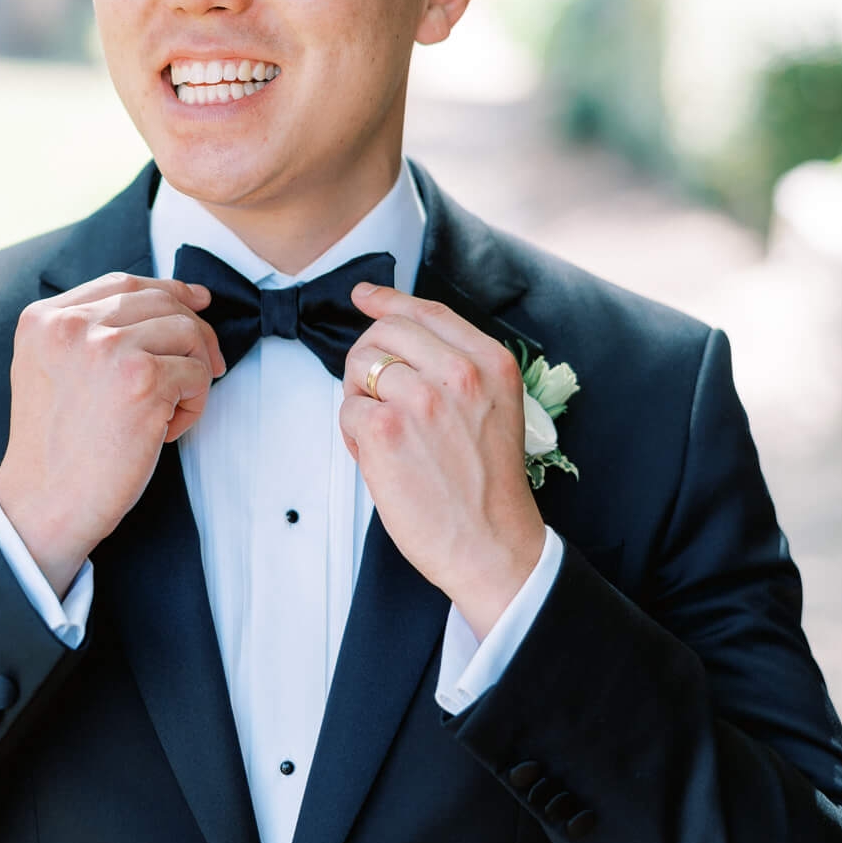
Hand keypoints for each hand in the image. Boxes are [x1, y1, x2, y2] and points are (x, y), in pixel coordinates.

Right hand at [0, 273, 224, 595]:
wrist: (46, 505)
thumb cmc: (57, 450)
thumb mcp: (49, 371)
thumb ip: (88, 335)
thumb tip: (170, 303)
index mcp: (44, 320)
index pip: (121, 283)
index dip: (167, 289)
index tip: (197, 301)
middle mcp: (72, 326)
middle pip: (160, 301)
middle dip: (194, 330)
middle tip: (207, 366)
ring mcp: (108, 349)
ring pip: (186, 332)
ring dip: (195, 370)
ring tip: (173, 410)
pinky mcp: (143, 380)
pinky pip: (198, 373)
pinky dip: (195, 403)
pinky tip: (168, 429)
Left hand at [338, 284, 544, 639]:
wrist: (493, 546)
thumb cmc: (488, 488)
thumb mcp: (494, 409)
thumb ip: (456, 370)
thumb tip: (396, 338)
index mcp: (490, 363)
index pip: (427, 312)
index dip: (388, 300)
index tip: (366, 296)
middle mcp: (458, 373)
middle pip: (384, 332)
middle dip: (368, 359)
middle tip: (376, 398)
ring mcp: (420, 400)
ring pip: (359, 366)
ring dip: (359, 398)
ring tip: (381, 434)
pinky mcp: (386, 431)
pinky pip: (347, 410)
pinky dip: (352, 434)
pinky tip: (377, 458)